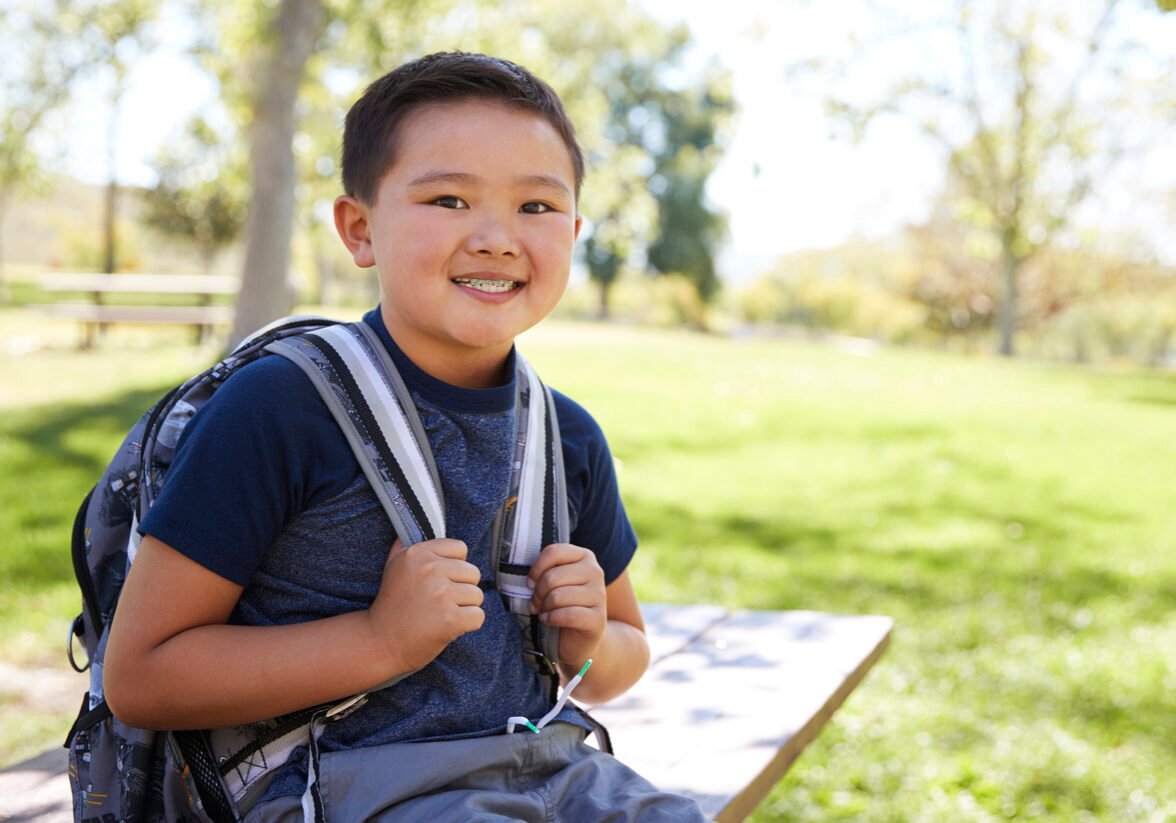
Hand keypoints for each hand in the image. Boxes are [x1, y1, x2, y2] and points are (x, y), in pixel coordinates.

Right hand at [367, 538, 484, 674]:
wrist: (380, 642)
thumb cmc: (391, 605)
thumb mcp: (393, 566)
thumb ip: (407, 544)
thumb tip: (419, 525)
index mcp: (418, 553)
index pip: (461, 548)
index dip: (454, 567)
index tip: (439, 581)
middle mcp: (430, 569)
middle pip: (473, 572)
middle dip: (461, 589)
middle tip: (437, 603)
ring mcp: (441, 594)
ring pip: (477, 595)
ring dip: (464, 608)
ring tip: (440, 615)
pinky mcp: (450, 619)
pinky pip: (478, 616)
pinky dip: (467, 625)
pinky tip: (448, 627)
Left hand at [527, 543, 606, 673]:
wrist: (579, 637)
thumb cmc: (562, 604)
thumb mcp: (555, 581)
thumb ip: (547, 570)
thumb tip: (530, 578)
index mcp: (585, 556)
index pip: (553, 552)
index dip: (536, 569)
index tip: (531, 583)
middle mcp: (595, 572)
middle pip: (552, 577)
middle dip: (538, 593)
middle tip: (536, 603)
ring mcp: (599, 595)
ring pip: (557, 597)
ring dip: (544, 607)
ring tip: (544, 612)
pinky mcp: (598, 618)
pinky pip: (567, 615)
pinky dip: (551, 619)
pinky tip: (549, 621)